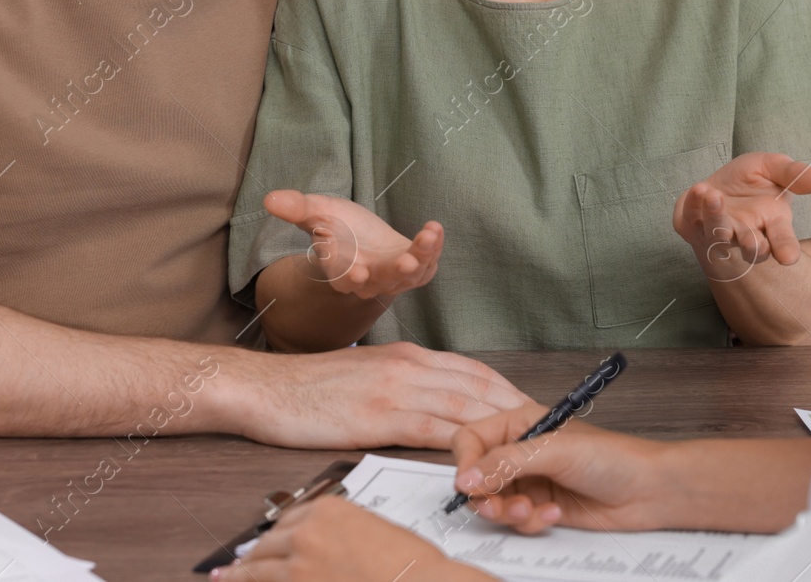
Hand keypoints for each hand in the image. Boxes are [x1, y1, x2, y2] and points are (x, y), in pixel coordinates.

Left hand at [217, 497, 483, 581]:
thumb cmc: (410, 564)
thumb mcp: (373, 533)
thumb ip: (339, 535)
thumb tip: (323, 552)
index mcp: (329, 508)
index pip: (286, 522)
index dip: (269, 539)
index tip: (259, 546)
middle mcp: (308, 531)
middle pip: (266, 545)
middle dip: (250, 559)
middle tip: (234, 568)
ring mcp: (299, 563)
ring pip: (257, 569)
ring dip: (241, 575)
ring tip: (227, 578)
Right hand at [242, 342, 533, 449]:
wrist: (265, 387)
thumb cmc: (309, 386)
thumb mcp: (366, 372)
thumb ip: (401, 380)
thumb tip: (429, 399)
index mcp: (406, 354)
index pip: (471, 369)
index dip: (505, 388)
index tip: (530, 405)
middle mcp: (408, 366)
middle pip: (477, 386)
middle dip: (516, 406)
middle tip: (545, 426)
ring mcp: (395, 389)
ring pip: (462, 405)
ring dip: (499, 424)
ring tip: (527, 442)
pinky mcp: (378, 417)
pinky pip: (430, 430)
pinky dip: (460, 442)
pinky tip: (480, 456)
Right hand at [264, 190, 442, 300]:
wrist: (364, 242)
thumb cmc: (338, 230)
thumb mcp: (317, 212)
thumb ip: (296, 208)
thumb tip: (269, 198)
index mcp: (341, 270)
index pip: (342, 277)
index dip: (349, 277)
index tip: (358, 275)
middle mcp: (369, 279)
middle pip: (381, 281)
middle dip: (394, 273)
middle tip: (404, 264)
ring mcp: (394, 276)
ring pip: (409, 274)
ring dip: (421, 257)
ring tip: (427, 237)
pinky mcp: (415, 268)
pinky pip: (427, 263)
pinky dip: (434, 246)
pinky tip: (434, 227)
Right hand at [449, 405, 669, 533]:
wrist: (647, 489)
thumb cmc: (613, 456)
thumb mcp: (554, 452)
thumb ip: (506, 462)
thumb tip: (467, 476)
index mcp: (520, 423)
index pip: (471, 440)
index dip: (465, 463)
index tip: (470, 484)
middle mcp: (521, 452)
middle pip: (478, 477)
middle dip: (487, 496)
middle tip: (502, 505)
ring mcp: (530, 481)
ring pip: (494, 503)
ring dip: (508, 512)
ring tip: (529, 510)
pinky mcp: (540, 506)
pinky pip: (517, 520)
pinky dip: (530, 521)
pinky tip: (553, 513)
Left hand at [673, 153, 810, 269]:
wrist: (717, 186)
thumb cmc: (751, 180)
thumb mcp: (774, 168)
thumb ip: (794, 174)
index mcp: (772, 225)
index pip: (782, 240)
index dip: (786, 247)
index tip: (788, 258)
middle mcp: (746, 233)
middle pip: (752, 247)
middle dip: (751, 244)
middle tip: (750, 238)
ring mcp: (718, 231)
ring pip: (719, 233)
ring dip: (717, 219)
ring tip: (715, 197)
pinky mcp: (692, 223)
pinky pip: (691, 215)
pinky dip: (694, 202)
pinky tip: (699, 189)